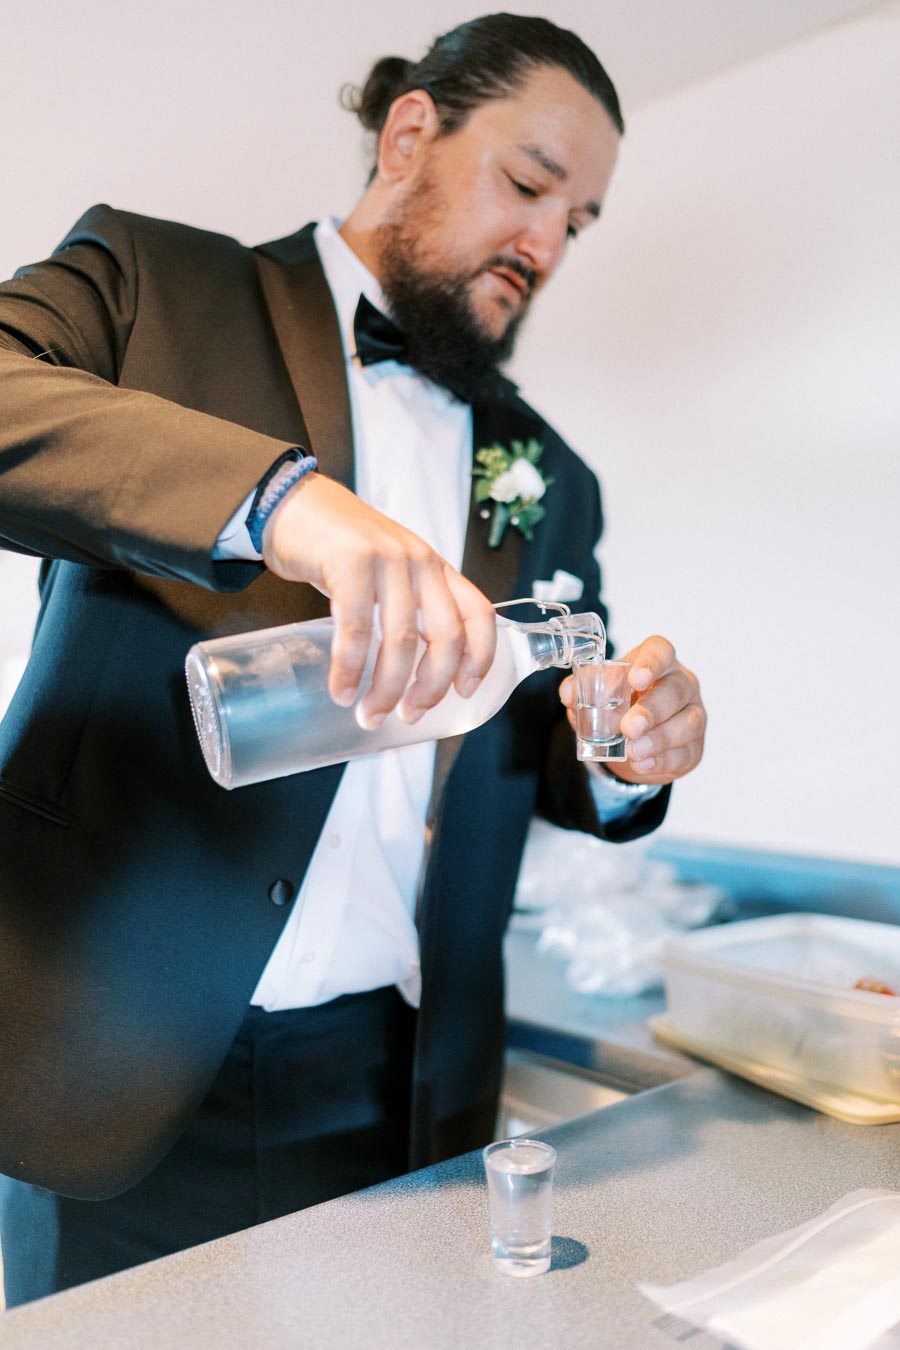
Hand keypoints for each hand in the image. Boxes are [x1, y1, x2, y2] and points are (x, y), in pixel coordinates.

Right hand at [262, 473, 496, 725]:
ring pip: (401, 640)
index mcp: (436, 567)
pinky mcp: (350, 560)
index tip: (465, 691)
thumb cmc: (339, 549)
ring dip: (386, 688)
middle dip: (430, 687)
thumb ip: (407, 608)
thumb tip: (412, 676)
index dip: (481, 657)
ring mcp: (388, 558)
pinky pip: (357, 628)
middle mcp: (420, 561)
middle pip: (446, 637)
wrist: (293, 504)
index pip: (479, 613)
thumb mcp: (388, 573)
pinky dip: (349, 667)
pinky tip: (341, 690)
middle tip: (408, 715)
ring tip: (369, 714)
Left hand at [559, 636, 705, 784]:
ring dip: (659, 739)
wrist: (633, 741)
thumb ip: (582, 689)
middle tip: (629, 727)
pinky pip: (684, 753)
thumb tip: (568, 692)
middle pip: (674, 691)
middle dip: (651, 711)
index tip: (636, 679)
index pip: (661, 652)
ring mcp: (693, 715)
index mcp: (658, 663)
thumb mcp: (598, 694)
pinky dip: (661, 760)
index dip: (651, 663)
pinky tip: (642, 763)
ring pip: (687, 723)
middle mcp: (681, 684)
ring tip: (634, 751)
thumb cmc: (620, 705)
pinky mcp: (693, 747)